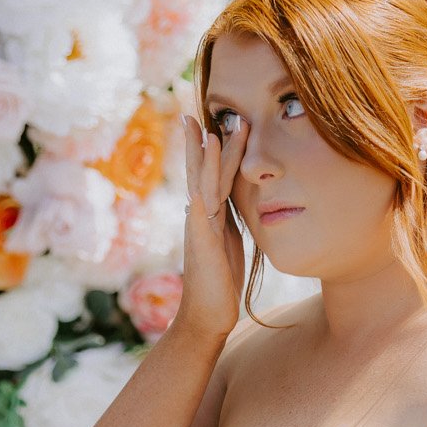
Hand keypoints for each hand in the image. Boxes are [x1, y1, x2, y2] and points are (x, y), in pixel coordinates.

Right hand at [173, 112, 247, 343]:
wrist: (206, 317)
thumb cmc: (219, 284)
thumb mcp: (229, 245)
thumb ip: (229, 223)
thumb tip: (232, 206)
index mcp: (211, 215)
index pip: (212, 174)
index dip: (214, 148)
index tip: (213, 120)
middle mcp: (201, 216)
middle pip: (201, 170)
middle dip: (199, 140)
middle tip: (194, 109)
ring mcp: (199, 226)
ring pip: (203, 182)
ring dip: (205, 155)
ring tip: (206, 127)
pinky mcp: (202, 240)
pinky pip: (204, 205)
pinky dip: (204, 182)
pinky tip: (204, 167)